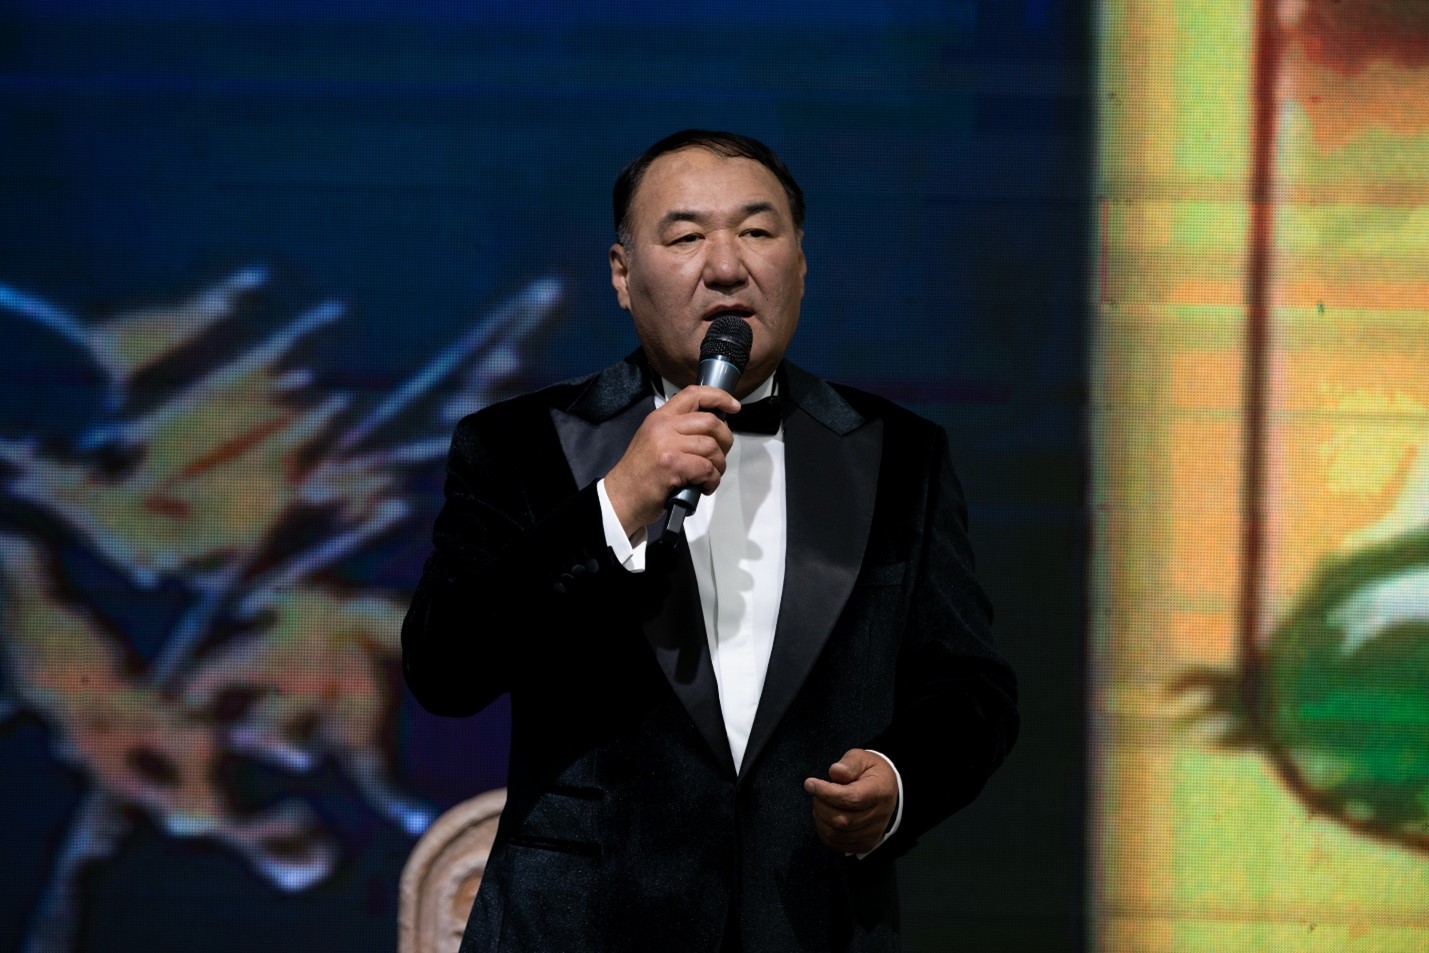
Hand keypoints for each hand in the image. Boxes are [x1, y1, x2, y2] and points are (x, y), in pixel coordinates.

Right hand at [603, 385, 739, 535]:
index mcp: (660, 418)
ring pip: (712, 447)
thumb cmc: (640, 475)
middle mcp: (663, 427)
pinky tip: (703, 487)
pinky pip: (707, 468)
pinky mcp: (672, 465)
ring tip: (709, 476)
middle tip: (720, 456)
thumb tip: (712, 429)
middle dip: (725, 440)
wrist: (621, 499)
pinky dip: (711, 480)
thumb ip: (678, 430)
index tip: (733, 406)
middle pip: (710, 422)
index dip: (719, 397)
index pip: (693, 394)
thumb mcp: (654, 441)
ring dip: (718, 465)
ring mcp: (667, 445)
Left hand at [803, 749, 897, 854]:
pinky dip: (823, 831)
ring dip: (820, 819)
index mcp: (880, 792)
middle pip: (843, 820)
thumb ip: (849, 764)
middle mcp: (879, 816)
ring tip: (820, 803)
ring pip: (837, 834)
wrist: (887, 791)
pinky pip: (836, 844)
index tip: (809, 783)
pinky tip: (824, 817)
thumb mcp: (862, 758)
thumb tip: (835, 772)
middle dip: (821, 805)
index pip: (852, 798)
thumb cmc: (871, 773)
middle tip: (817, 791)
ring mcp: (873, 834)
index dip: (827, 793)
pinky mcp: (865, 844)